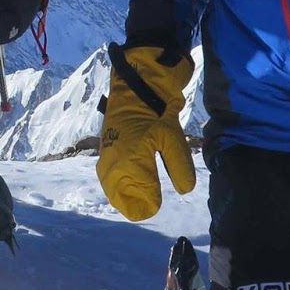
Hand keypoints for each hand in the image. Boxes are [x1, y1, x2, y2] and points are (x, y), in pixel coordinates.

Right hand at [95, 45, 195, 221]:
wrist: (135, 85)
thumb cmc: (156, 111)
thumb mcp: (173, 138)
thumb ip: (179, 167)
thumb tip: (184, 190)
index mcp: (130, 164)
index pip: (141, 201)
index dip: (152, 204)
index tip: (160, 201)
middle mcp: (113, 165)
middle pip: (123, 200)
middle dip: (137, 202)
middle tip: (151, 203)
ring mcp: (106, 159)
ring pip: (114, 190)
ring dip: (126, 195)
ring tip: (141, 197)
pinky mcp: (105, 152)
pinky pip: (109, 179)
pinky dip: (119, 186)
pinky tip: (130, 185)